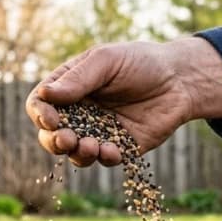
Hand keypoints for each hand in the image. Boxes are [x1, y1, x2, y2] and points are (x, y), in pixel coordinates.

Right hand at [26, 38, 221, 166]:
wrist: (180, 79)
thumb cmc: (141, 62)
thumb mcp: (106, 61)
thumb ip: (78, 79)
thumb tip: (46, 95)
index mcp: (70, 88)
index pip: (41, 104)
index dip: (40, 114)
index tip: (51, 119)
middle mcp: (80, 112)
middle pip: (51, 135)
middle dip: (54, 141)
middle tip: (66, 140)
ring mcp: (99, 131)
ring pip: (76, 152)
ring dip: (78, 154)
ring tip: (90, 147)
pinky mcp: (121, 147)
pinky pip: (105, 159)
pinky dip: (105, 158)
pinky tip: (112, 151)